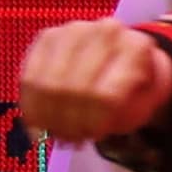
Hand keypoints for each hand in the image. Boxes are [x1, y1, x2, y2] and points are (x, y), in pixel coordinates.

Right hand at [14, 19, 171, 148]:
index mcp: (136, 47)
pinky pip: (29, 76)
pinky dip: (31, 105)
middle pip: (73, 89)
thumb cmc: (135, 86)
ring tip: (56, 134)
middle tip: (71, 140)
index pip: (105, 95)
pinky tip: (37, 124)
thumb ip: (120, 117)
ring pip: (47, 83)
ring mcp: (73, 31)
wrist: (125, 56)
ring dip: (47, 116)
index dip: (93, 123)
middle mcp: (104, 32)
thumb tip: (86, 132)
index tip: (92, 137)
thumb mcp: (142, 105)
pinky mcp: (47, 37)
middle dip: (68, 122)